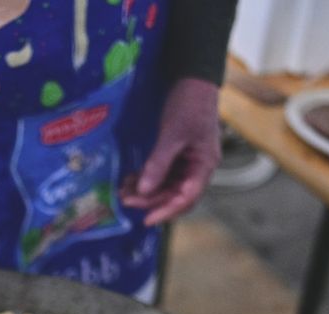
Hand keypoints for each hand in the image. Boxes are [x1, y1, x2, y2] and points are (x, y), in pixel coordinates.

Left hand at [121, 77, 222, 225]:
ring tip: (124, 190)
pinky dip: (148, 178)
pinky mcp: (178, 155)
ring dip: (147, 190)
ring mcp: (188, 162)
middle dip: (151, 200)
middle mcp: (198, 168)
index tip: (146, 219)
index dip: (167, 210)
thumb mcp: (172, 134)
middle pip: (175, 195)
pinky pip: (163, 174)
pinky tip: (131, 178)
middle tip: (125, 199)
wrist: (193, 78)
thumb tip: (144, 190)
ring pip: (167, 186)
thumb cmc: (189, 104)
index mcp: (204, 165)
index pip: (187, 198)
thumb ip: (159, 163)